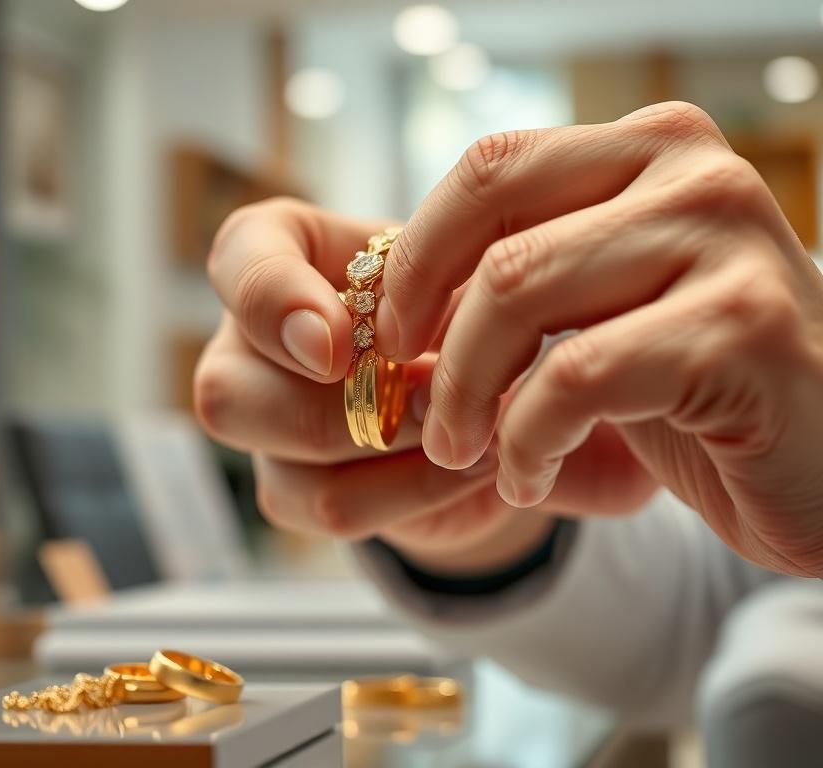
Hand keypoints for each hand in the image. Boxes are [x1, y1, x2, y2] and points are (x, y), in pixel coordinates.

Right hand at [195, 199, 655, 575]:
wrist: (474, 383)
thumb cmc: (453, 299)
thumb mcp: (453, 265)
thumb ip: (433, 287)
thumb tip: (418, 361)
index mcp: (271, 256)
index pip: (235, 262)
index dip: (274, 305)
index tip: (339, 342)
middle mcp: (244, 341)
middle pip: (229, 388)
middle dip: (340, 402)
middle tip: (437, 391)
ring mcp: (257, 421)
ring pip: (286, 454)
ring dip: (393, 444)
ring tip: (480, 425)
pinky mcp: (288, 490)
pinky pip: (334, 506)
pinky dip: (416, 489)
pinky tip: (476, 464)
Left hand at [375, 101, 822, 576]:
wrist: (819, 463)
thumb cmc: (692, 388)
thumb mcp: (593, 316)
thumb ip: (514, 286)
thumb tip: (383, 305)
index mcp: (648, 150)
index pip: (489, 168)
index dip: (416, 256)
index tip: (388, 335)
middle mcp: (693, 173)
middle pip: (497, 236)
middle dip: (431, 339)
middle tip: (416, 411)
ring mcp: (727, 241)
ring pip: (522, 295)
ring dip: (468, 395)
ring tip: (465, 453)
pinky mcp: (745, 328)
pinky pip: (578, 377)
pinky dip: (528, 439)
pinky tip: (527, 477)